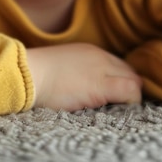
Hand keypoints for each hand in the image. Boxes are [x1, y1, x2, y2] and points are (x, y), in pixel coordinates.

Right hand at [26, 43, 141, 110]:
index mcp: (90, 51)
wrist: (27, 73)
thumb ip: (78, 71)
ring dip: (131, 95)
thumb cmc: (37, 75)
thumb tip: (84, 86)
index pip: (119, 65)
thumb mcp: (63, 66)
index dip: (121, 80)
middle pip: (129, 71)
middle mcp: (100, 57)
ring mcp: (102, 69)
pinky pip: (130, 91)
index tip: (117, 95)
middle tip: (121, 105)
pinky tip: (121, 110)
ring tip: (120, 110)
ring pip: (134, 81)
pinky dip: (132, 101)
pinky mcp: (100, 86)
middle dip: (129, 88)